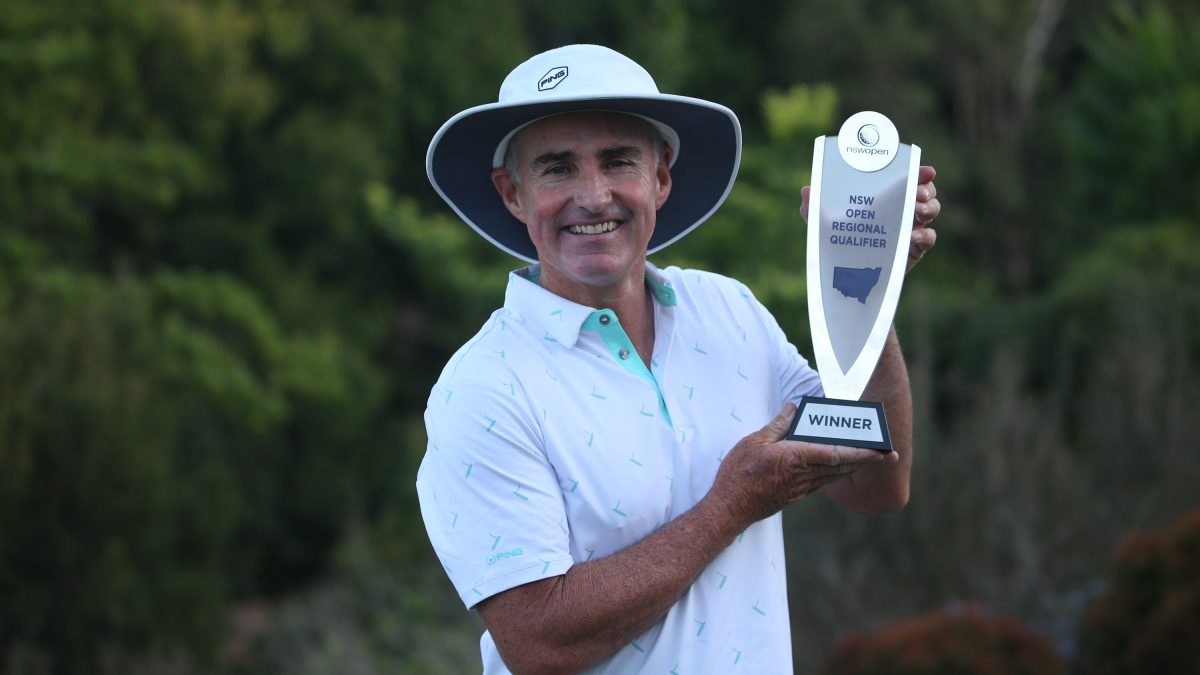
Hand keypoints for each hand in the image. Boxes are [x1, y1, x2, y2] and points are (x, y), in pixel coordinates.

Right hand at [708, 403, 896, 526]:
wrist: (730, 508)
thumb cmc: (740, 474)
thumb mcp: (755, 441)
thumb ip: (778, 425)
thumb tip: (793, 408)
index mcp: (797, 459)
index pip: (837, 454)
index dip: (863, 453)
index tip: (882, 451)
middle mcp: (805, 476)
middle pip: (843, 467)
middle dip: (868, 461)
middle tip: (888, 455)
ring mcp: (801, 489)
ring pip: (835, 476)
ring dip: (854, 466)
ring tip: (870, 458)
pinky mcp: (796, 495)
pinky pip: (823, 482)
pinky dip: (836, 472)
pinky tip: (838, 467)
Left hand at [799, 164, 940, 272]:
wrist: (848, 278)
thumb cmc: (838, 244)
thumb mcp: (824, 226)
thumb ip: (814, 208)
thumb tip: (806, 190)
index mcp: (884, 198)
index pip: (905, 179)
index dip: (918, 173)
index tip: (926, 171)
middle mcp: (901, 210)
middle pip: (924, 192)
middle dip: (926, 189)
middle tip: (919, 193)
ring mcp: (910, 229)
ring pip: (931, 211)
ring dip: (929, 207)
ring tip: (918, 210)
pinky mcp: (914, 249)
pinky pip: (929, 238)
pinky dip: (926, 234)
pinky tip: (914, 235)